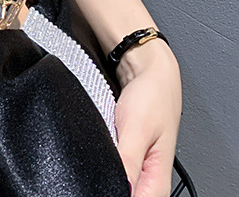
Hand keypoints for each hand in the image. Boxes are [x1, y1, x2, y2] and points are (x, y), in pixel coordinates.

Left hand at [114, 40, 181, 196]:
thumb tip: (121, 187)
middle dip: (107, 179)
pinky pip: (113, 164)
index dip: (115, 192)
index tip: (101, 179)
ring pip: (116, 179)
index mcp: (158, 180)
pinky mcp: (127, 153)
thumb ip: (127, 162)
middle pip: (124, 192)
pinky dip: (103, 156)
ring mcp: (137, 165)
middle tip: (100, 155)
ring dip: (104, 167)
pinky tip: (98, 146)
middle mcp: (149, 177)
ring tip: (102, 145)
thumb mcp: (136, 129)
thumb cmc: (151, 97)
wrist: (148, 71)